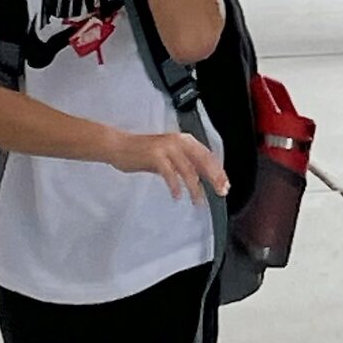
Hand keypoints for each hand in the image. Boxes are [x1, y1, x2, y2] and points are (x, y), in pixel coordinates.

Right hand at [108, 128, 227, 203]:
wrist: (118, 145)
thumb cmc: (142, 152)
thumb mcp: (169, 156)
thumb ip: (184, 164)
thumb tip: (203, 177)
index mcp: (185, 140)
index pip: (208, 156)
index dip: (218, 171)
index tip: (224, 184)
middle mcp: (179, 142)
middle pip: (203, 161)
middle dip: (214, 178)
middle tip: (220, 192)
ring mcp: (167, 148)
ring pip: (188, 170)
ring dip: (195, 188)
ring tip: (198, 201)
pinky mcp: (155, 156)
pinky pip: (170, 173)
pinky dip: (175, 186)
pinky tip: (178, 196)